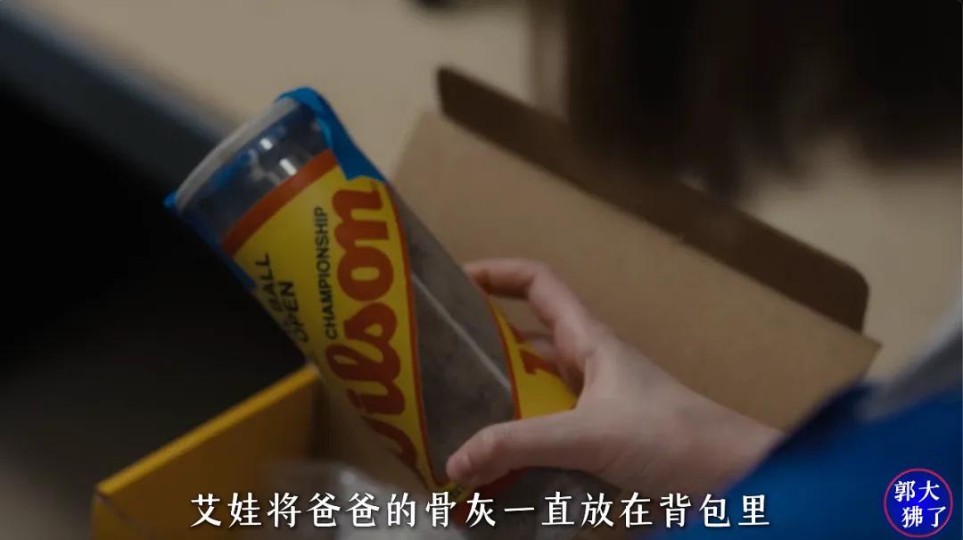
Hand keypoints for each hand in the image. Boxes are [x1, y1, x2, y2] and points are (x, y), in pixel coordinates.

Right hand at [446, 259, 780, 495]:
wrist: (730, 481)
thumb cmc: (674, 437)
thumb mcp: (588, 435)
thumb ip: (520, 445)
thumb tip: (456, 462)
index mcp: (588, 341)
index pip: (539, 284)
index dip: (497, 273)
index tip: (454, 282)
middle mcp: (586, 369)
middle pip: (524, 344)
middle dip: (481, 353)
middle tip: (433, 369)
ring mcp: (591, 409)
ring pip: (532, 398)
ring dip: (498, 411)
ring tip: (451, 427)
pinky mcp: (598, 447)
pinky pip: (545, 441)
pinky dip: (518, 453)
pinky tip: (492, 475)